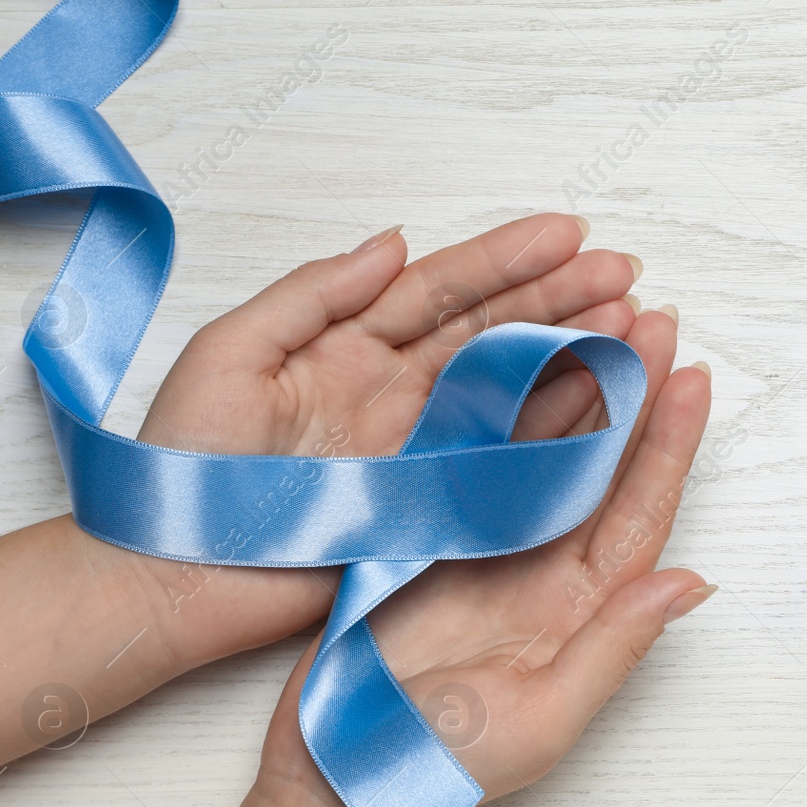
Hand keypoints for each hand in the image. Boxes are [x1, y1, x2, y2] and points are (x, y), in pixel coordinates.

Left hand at [114, 214, 646, 668]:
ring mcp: (420, 450)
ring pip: (513, 392)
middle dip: (562, 301)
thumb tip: (395, 242)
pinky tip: (604, 401)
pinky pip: (505, 461)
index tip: (569, 234)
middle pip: (494, 334)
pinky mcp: (433, 505)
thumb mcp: (232, 353)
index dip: (507, 260)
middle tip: (625, 275)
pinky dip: (558, 432)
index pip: (442, 290)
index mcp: (348, 346)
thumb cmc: (184, 464)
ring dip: (575, 357)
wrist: (172, 573)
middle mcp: (396, 393)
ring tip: (634, 326)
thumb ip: (313, 293)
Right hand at [253, 306, 713, 806]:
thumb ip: (617, 646)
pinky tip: (506, 361)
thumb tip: (692, 583)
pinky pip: (468, 462)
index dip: (671, 446)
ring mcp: (485, 551)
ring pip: (539, 453)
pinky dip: (489, 412)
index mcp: (581, 612)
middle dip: (630, 395)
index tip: (696, 378)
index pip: (640, 514)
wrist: (338, 780)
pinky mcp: (427, 538)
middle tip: (653, 321)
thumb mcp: (545, 720)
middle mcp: (542, 571)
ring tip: (596, 321)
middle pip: (599, 468)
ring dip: (569, 389)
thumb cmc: (444, 766)